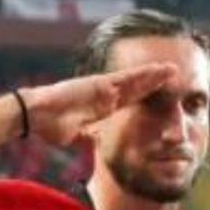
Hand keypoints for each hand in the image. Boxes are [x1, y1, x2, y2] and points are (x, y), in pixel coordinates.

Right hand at [16, 63, 177, 144]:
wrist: (36, 116)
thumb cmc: (50, 126)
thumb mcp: (76, 134)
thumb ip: (86, 134)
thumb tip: (90, 140)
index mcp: (102, 107)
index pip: (129, 101)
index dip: (145, 97)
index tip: (160, 95)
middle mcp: (105, 95)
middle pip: (136, 88)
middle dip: (154, 83)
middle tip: (173, 78)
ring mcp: (104, 87)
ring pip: (136, 80)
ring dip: (154, 75)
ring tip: (172, 69)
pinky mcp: (101, 83)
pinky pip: (127, 77)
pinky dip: (144, 73)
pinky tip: (159, 69)